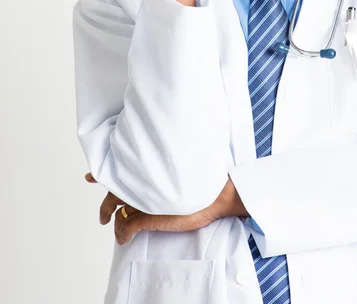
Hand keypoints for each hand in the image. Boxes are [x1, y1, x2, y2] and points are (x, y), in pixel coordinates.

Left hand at [84, 173, 248, 244]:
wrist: (220, 193)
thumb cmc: (205, 180)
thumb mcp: (181, 169)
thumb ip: (164, 167)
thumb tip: (156, 167)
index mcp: (151, 166)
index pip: (120, 166)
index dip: (103, 171)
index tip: (89, 176)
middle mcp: (144, 180)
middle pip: (115, 190)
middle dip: (106, 203)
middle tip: (103, 214)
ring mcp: (145, 199)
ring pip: (119, 211)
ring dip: (116, 222)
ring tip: (114, 226)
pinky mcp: (149, 217)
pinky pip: (126, 228)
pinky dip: (122, 235)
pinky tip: (124, 239)